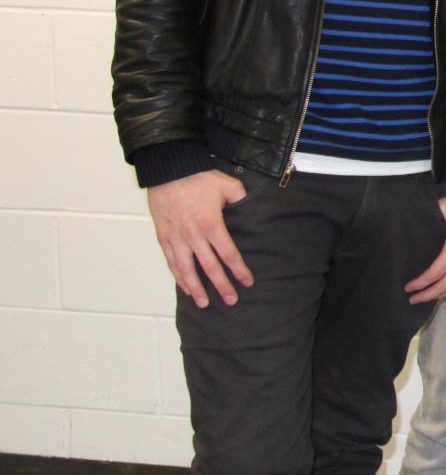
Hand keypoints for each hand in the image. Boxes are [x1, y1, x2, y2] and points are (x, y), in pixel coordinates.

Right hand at [147, 169, 251, 307]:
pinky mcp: (163, 237)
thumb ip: (242, 200)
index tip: (247, 282)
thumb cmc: (199, 178)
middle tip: (231, 300)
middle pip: (209, 267)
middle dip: (221, 286)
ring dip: (196, 288)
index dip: (239, 270)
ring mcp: (176, 238)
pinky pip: (171, 262)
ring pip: (186, 270)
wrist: (168, 170)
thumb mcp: (228, 186)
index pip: (228, 254)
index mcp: (211, 225)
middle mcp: (193, 236)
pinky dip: (178, 277)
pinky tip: (185, 288)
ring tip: (204, 303)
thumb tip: (251, 210)